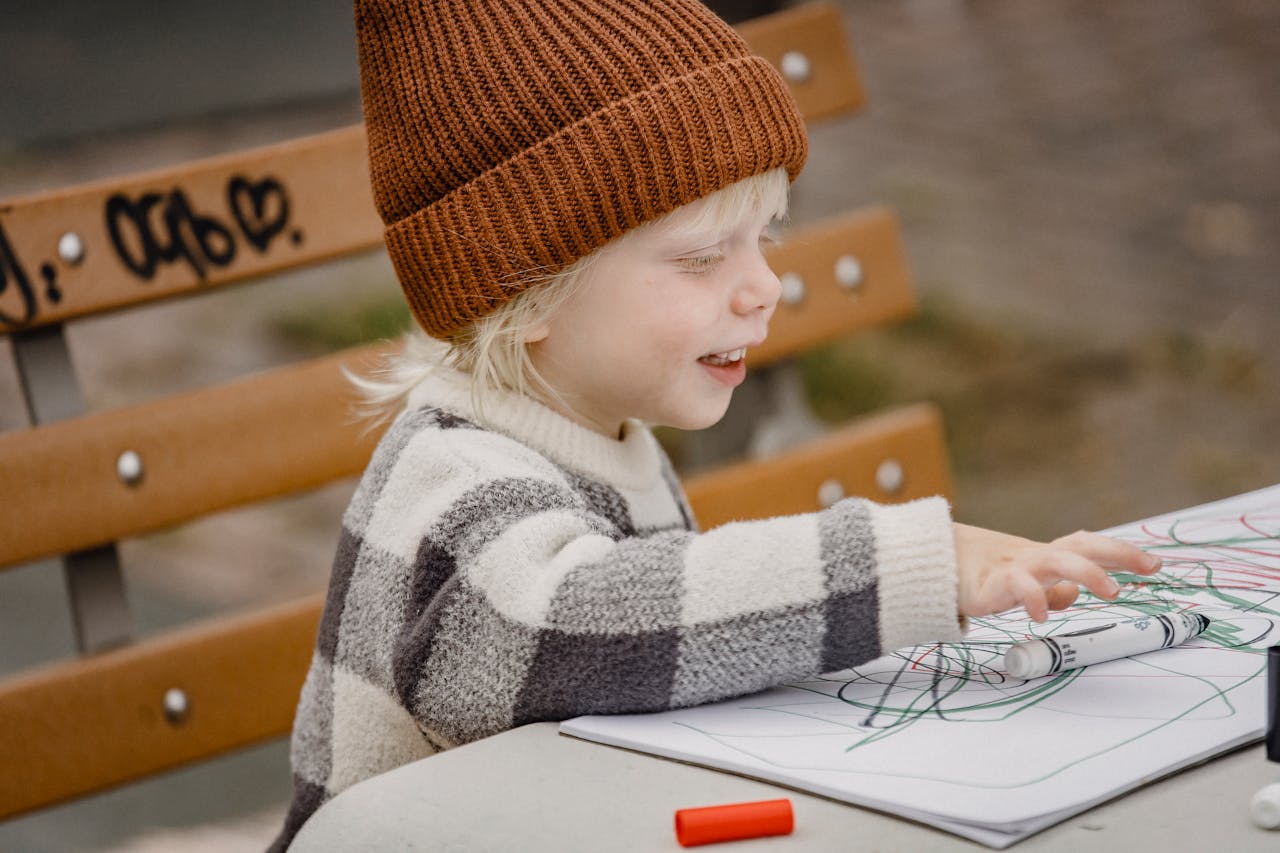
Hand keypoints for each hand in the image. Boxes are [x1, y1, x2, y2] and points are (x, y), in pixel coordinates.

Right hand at [953, 524, 1162, 621]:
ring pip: (1056, 561)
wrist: (935, 567)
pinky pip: (1018, 588)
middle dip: (1116, 554)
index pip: (1087, 545)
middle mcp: (1034, 556)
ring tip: (1110, 591)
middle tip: (1147, 568)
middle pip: (1079, 546)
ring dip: (1087, 573)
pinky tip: (1042, 616)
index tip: (1154, 565)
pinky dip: (1034, 599)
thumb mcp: (1026, 582)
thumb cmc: (985, 575)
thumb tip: (1074, 595)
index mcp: (1045, 555)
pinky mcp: (991, 585)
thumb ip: (1052, 589)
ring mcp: (1014, 567)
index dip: (1121, 552)